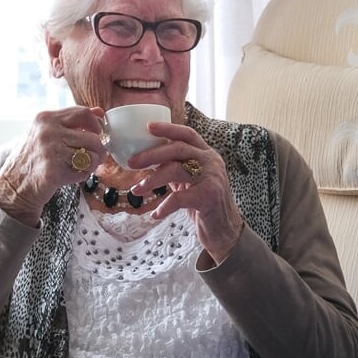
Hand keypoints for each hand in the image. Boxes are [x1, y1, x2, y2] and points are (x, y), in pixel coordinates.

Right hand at [0, 105, 107, 225]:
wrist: (13, 186)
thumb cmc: (32, 159)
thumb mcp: (46, 132)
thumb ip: (72, 121)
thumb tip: (99, 112)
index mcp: (45, 118)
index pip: (82, 112)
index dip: (96, 124)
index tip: (97, 134)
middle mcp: (48, 131)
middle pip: (93, 136)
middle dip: (99, 149)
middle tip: (94, 157)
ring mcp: (51, 150)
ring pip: (93, 154)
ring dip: (91, 163)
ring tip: (79, 166)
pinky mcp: (54, 170)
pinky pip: (84, 170)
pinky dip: (82, 174)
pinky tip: (70, 174)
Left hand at [124, 122, 244, 263]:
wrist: (225, 231)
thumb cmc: (204, 206)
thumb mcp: (191, 181)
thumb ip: (177, 168)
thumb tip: (147, 160)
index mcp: (207, 155)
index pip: (188, 134)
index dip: (168, 128)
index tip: (148, 127)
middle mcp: (211, 163)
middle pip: (178, 149)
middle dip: (152, 154)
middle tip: (132, 162)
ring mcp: (212, 179)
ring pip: (176, 170)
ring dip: (152, 180)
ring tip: (137, 190)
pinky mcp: (209, 197)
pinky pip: (180, 198)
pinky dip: (165, 206)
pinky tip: (156, 214)